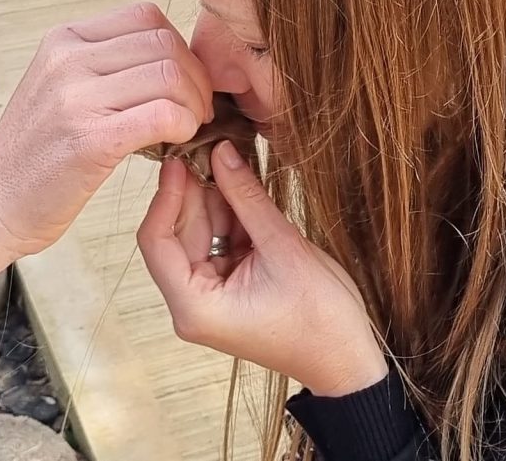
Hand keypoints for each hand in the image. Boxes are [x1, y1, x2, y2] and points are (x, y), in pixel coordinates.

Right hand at [0, 4, 210, 309]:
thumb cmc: (34, 154)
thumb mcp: (60, 89)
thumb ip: (105, 66)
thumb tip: (172, 59)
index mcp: (63, 40)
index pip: (146, 16)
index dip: (178, 47)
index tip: (183, 81)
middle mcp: (68, 59)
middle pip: (164, 42)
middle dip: (196, 77)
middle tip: (196, 110)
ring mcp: (76, 98)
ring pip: (171, 75)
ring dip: (194, 103)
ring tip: (187, 128)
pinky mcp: (90, 140)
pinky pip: (163, 114)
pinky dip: (184, 126)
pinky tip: (176, 142)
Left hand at [137, 140, 389, 396]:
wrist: (348, 359)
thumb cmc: (321, 321)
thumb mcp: (284, 249)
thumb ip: (247, 198)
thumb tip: (221, 152)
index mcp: (195, 307)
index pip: (156, 242)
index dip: (166, 196)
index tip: (180, 159)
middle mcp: (193, 305)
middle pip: (177, 234)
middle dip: (196, 192)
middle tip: (213, 147)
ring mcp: (210, 297)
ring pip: (200, 234)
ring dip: (217, 200)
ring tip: (234, 161)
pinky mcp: (228, 289)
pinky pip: (219, 243)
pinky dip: (232, 217)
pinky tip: (245, 188)